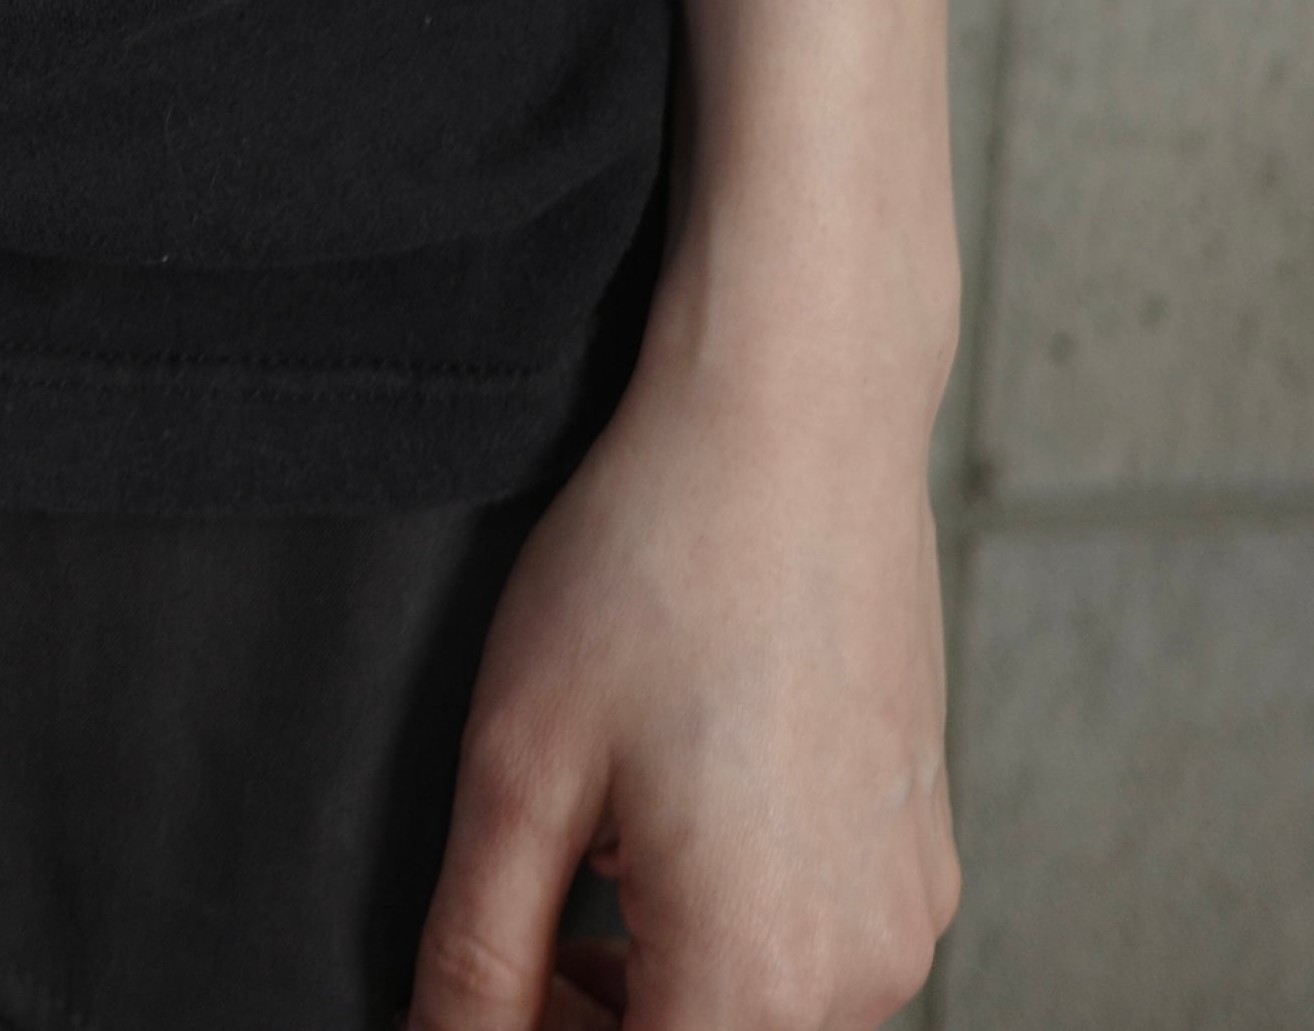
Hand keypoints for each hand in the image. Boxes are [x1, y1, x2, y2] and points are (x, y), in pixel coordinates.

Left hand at [408, 312, 956, 1030]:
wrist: (797, 427)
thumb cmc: (654, 570)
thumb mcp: (518, 768)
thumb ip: (477, 951)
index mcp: (756, 979)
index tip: (489, 986)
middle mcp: (859, 978)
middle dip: (594, 1021)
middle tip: (519, 930)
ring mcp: (906, 918)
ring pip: (760, 1011)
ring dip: (664, 982)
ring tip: (592, 859)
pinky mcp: (922, 859)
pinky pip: (816, 947)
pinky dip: (734, 925)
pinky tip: (676, 813)